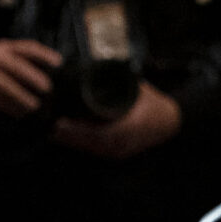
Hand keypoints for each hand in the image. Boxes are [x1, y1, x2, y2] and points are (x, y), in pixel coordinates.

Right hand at [0, 38, 60, 116]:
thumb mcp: (5, 55)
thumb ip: (24, 60)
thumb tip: (52, 73)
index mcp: (5, 48)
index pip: (27, 47)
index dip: (44, 54)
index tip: (58, 62)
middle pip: (15, 66)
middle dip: (32, 76)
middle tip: (47, 88)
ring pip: (5, 86)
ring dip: (22, 97)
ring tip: (34, 106)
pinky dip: (10, 108)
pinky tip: (20, 113)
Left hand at [51, 82, 181, 158]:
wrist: (171, 122)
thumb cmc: (155, 104)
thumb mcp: (139, 90)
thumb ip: (120, 81)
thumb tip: (99, 69)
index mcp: (129, 128)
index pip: (98, 133)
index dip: (78, 130)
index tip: (60, 123)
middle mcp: (122, 143)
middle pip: (89, 144)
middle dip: (68, 136)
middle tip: (49, 126)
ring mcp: (120, 151)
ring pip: (90, 148)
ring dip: (71, 141)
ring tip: (53, 131)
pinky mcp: (117, 152)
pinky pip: (95, 149)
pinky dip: (81, 143)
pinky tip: (67, 137)